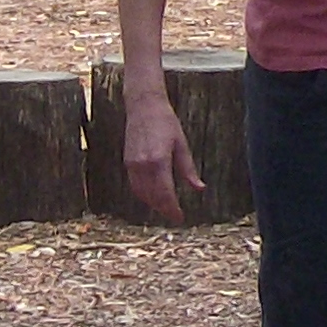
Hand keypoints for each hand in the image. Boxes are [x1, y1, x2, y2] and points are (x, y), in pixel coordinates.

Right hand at [123, 92, 200, 225]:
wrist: (144, 107)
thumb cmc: (166, 123)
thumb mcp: (182, 145)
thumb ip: (188, 169)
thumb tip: (199, 189)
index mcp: (159, 161)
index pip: (165, 193)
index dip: (172, 209)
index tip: (180, 218)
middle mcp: (142, 166)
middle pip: (152, 197)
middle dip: (163, 209)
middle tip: (175, 216)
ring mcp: (132, 165)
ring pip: (141, 193)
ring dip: (153, 204)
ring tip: (166, 208)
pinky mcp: (127, 162)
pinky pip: (134, 185)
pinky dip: (143, 194)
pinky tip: (153, 196)